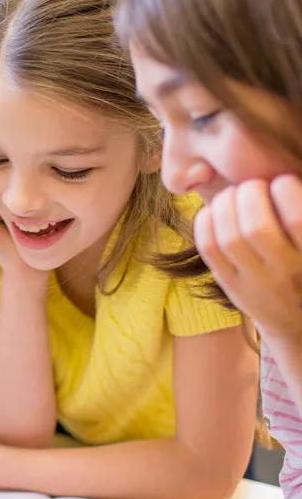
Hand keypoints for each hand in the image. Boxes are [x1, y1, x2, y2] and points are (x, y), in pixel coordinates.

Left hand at [196, 177, 301, 343]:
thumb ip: (298, 216)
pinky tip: (213, 210)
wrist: (296, 319)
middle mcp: (285, 272)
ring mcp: (254, 282)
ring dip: (226, 206)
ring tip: (232, 194)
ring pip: (229, 238)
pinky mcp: (229, 285)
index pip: (297, 220)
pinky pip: (209, 250)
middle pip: (257, 229)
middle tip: (251, 185)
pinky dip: (205, 223)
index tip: (281, 180)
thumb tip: (279, 179)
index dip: (285, 191)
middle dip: (250, 196)